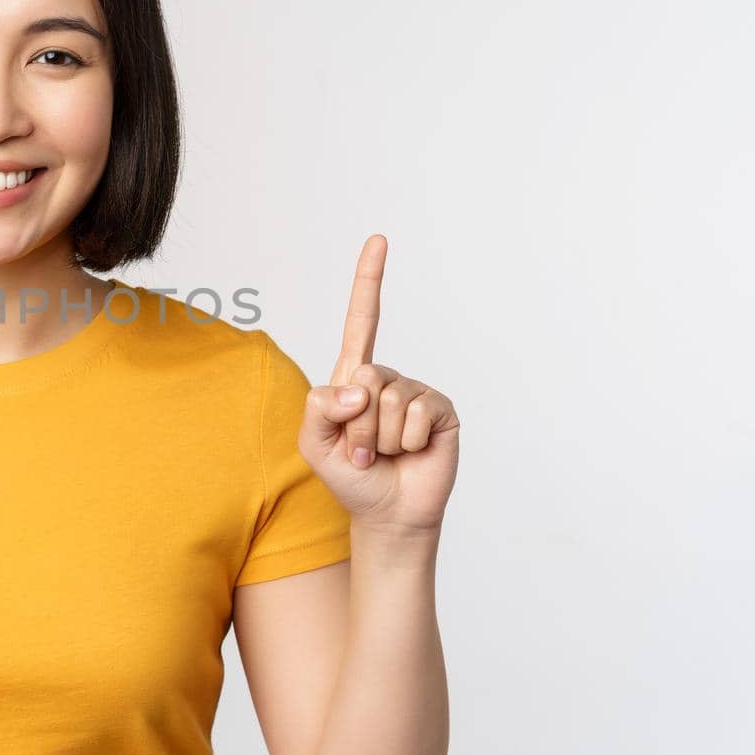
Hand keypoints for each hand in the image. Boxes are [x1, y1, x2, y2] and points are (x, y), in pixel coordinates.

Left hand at [298, 235, 459, 532]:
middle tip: (362, 452)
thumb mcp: (313, 443)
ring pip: (390, 402)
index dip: (369, 279)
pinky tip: (411, 453)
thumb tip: (359, 387)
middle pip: (365, 377)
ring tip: (385, 455)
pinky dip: (407, 442)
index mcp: (353, 377)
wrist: (386, 514)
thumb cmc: (348, 476)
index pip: (362, 320)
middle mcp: (386, 378)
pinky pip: (417, 415)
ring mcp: (416, 392)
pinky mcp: (441, 411)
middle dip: (357, 426)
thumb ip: (319, 407)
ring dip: (381, 439)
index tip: (378, 240)